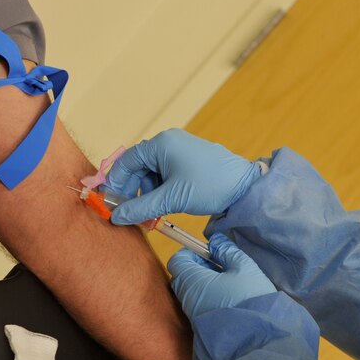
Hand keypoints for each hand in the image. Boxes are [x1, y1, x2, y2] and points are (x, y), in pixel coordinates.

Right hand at [104, 128, 261, 224]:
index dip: (117, 183)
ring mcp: (181, 150)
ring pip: (153, 173)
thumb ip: (141, 207)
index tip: (113, 204)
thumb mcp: (172, 199)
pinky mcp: (190, 160)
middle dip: (134, 191)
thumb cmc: (211, 186)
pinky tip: (166, 205)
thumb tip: (116, 217)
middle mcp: (169, 142)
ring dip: (149, 193)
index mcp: (162, 144)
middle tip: (134, 213)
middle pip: (138, 167)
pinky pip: (166, 173)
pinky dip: (162, 190)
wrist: (246, 187)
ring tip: (154, 213)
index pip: (127, 161)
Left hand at [168, 233, 275, 318]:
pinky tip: (228, 298)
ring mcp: (192, 313)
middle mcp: (187, 297)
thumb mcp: (244, 268)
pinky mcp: (200, 324)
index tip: (210, 253)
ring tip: (229, 284)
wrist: (254, 339)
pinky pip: (197, 303)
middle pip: (183, 275)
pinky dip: (208, 296)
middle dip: (199, 267)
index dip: (192, 252)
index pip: (178, 260)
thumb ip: (227, 251)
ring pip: (191, 290)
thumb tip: (215, 241)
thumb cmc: (249, 298)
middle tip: (222, 268)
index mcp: (193, 280)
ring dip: (205, 283)